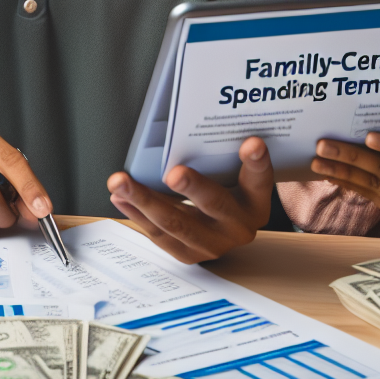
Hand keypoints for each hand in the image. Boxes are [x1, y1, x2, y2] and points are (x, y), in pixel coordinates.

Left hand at [106, 137, 273, 262]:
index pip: (259, 179)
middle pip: (214, 204)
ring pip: (177, 223)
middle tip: (174, 173)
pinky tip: (120, 197)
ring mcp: (213, 244)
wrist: (227, 231)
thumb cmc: (229, 192)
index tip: (252, 143)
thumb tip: (192, 124)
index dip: (256, 162)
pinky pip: (159, 235)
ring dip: (144, 201)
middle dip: (192, 188)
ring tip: (121, 183)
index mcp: (255, 202)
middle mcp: (238, 226)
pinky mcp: (189, 254)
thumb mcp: (236, 174)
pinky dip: (137, 214)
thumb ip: (223, 155)